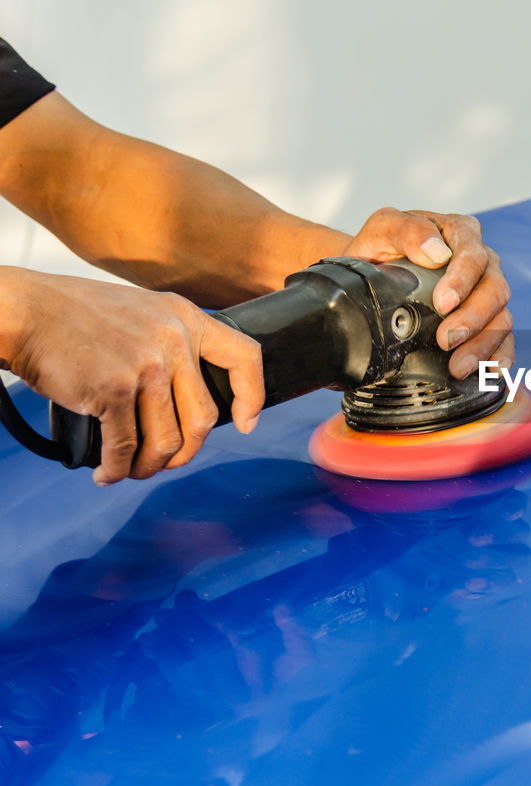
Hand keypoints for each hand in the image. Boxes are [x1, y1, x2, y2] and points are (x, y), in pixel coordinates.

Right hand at [1, 270, 263, 485]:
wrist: (24, 311)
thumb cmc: (75, 317)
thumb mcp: (142, 313)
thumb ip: (171, 345)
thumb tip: (186, 401)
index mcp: (186, 317)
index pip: (244, 356)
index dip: (252, 395)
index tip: (246, 423)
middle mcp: (174, 340)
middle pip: (203, 418)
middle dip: (186, 452)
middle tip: (166, 462)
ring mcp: (146, 365)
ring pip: (167, 440)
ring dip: (150, 466)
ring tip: (131, 471)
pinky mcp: (114, 390)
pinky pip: (126, 446)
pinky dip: (118, 469)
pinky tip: (107, 473)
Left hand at [343, 208, 512, 377]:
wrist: (371, 272)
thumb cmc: (380, 248)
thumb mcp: (383, 228)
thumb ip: (409, 230)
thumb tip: (437, 253)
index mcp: (461, 233)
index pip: (474, 255)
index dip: (462, 281)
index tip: (442, 304)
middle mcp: (482, 262)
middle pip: (495, 289)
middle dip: (473, 319)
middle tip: (446, 340)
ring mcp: (486, 292)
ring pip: (502, 317)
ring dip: (484, 345)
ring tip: (460, 366)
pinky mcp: (487, 319)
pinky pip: (504, 338)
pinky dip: (500, 356)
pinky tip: (490, 371)